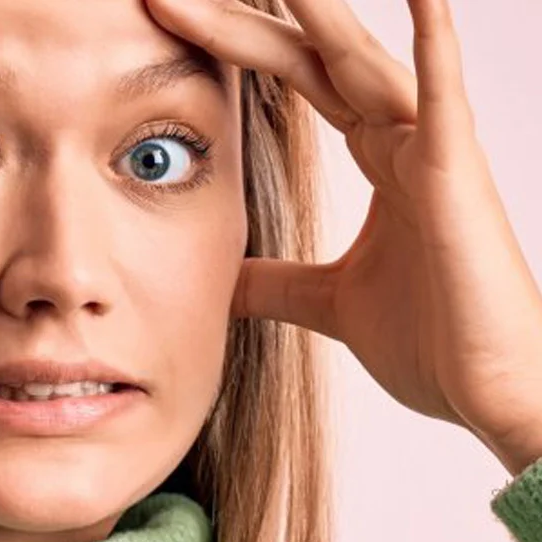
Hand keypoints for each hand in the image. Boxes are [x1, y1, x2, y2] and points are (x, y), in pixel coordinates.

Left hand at [144, 0, 541, 475]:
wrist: (484, 388)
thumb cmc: (431, 341)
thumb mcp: (325, 303)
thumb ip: (277, 283)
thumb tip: (222, 278)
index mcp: (377, 158)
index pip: (295, 82)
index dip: (237, 50)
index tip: (174, 23)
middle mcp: (404, 137)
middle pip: (314, 59)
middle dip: (248, 23)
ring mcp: (433, 149)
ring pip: (364, 60)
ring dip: (319, 13)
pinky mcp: (456, 175)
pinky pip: (444, 97)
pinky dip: (434, 42)